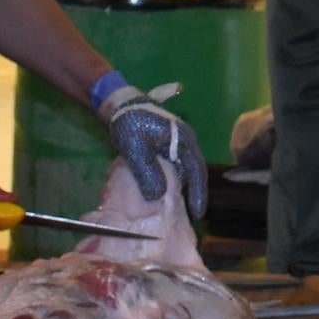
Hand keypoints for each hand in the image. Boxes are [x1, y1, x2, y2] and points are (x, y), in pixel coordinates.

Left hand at [99, 81, 207, 219]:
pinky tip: (166, 191)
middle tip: (192, 215)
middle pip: (194, 170)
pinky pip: (175, 165)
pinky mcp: (167, 144)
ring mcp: (177, 142)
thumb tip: (158, 197)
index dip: (198, 193)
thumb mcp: (136, 150)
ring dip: (183, 186)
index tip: (198, 214)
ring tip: (180, 207)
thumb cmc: (129, 123)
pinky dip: (173, 179)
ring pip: (184, 168)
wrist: (119, 103)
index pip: (197, 170)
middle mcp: (185, 141)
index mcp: (183, 140)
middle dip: (194, 192)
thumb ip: (148, 172)